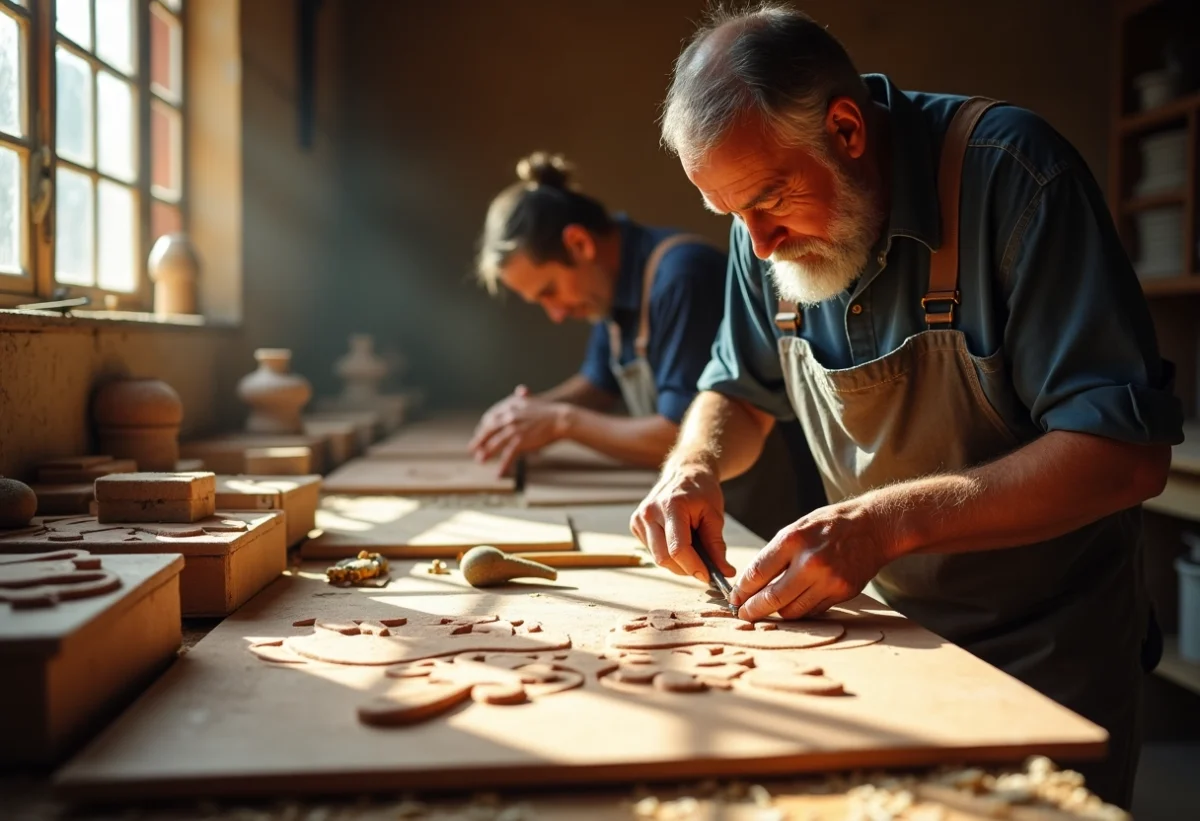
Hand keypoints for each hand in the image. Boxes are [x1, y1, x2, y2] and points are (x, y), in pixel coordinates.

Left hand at [469, 385, 569, 475]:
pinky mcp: (520, 441)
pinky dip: (503, 466)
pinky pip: (508, 455)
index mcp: (509, 406)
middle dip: (479, 440)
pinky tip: (499, 474)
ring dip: (486, 453)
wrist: (560, 418)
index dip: (484, 427)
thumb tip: (519, 391)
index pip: (490, 417)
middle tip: (472, 449)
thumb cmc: (549, 411)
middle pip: (489, 430)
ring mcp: (513, 429)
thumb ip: (522, 399)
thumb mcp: (531, 401)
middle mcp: (508, 416)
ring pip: (495, 443)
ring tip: (480, 460)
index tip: (480, 434)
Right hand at [630, 458, 736, 582]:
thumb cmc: (702, 491)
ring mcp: (639, 518)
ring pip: (657, 557)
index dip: (694, 567)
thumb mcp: (715, 515)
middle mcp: (649, 513)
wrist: (685, 471)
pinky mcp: (635, 524)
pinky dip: (668, 553)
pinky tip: (678, 540)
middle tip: (704, 568)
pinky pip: (652, 550)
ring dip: (677, 563)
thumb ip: (717, 545)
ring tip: (693, 549)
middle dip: (686, 569)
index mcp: (670, 506)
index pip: (678, 549)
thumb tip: (725, 572)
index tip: (709, 577)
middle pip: (664, 558)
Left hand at [730, 496, 896, 620]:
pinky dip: (800, 609)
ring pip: (792, 611)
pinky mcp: (842, 593)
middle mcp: (810, 562)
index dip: (742, 590)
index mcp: (793, 540)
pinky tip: (796, 602)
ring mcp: (828, 580)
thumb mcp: (796, 528)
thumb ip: (774, 555)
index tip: (735, 598)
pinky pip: (813, 611)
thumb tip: (750, 583)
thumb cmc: (829, 526)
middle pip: (771, 599)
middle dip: (752, 610)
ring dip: (777, 612)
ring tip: (770, 608)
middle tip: (743, 614)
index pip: (757, 573)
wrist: (873, 526)